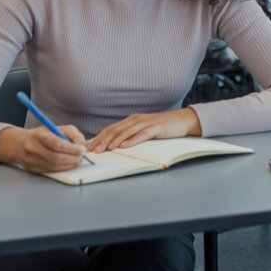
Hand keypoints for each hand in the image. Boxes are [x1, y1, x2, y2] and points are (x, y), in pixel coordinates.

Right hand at [10, 125, 88, 173]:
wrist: (20, 144)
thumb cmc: (42, 135)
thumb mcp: (58, 128)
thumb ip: (73, 133)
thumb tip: (82, 144)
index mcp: (39, 135)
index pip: (57, 144)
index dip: (72, 148)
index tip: (82, 149)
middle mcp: (33, 148)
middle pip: (56, 157)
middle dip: (72, 158)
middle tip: (82, 156)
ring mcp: (31, 160)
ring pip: (54, 166)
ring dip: (69, 164)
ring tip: (77, 160)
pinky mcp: (33, 169)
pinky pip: (50, 171)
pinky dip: (62, 168)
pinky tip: (68, 164)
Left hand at [86, 108, 201, 152]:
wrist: (182, 120)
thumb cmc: (162, 127)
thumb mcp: (143, 130)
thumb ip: (130, 134)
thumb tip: (114, 145)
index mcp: (131, 120)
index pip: (111, 129)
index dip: (98, 137)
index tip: (88, 146)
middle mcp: (136, 119)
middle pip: (115, 130)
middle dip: (102, 140)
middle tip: (92, 150)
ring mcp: (146, 123)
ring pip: (126, 132)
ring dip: (114, 141)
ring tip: (105, 149)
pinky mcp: (156, 128)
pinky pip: (142, 134)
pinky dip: (132, 140)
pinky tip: (124, 146)